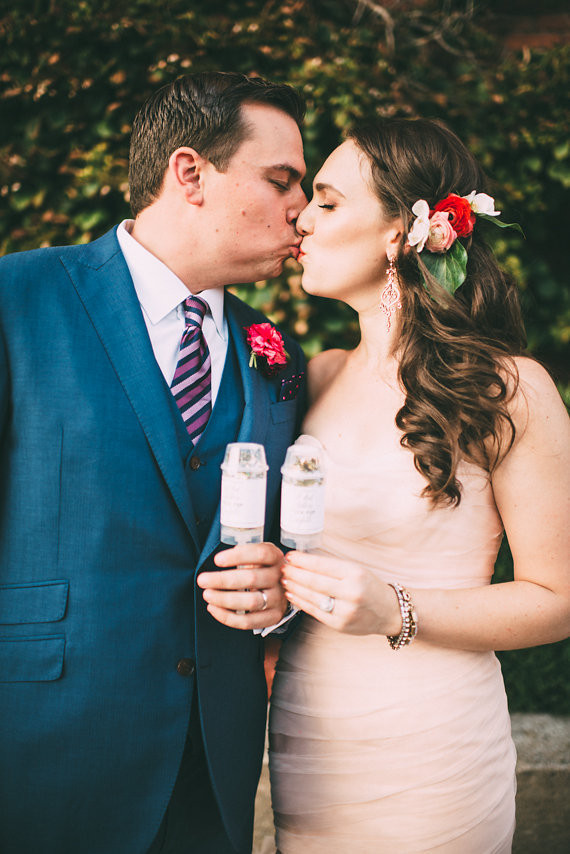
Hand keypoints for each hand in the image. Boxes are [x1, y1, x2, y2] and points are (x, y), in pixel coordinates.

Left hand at [196, 543, 286, 629]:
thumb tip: (220, 560)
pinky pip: (248, 622)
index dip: (238, 556)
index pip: (260, 554)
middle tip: (203, 580)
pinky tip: (213, 608)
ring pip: (251, 602)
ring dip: (224, 599)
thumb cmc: (263, 568)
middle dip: (223, 580)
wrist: (283, 587)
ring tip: (207, 594)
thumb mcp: (258, 554)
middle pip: (252, 579)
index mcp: (276, 557)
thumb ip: (244, 554)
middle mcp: (280, 578)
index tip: (217, 560)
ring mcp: (278, 599)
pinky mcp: (273, 617)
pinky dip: (227, 617)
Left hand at [282, 551, 401, 635]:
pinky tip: (293, 594)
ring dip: (294, 587)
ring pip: (312, 597)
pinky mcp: (339, 625)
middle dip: (295, 573)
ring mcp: (345, 610)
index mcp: (355, 574)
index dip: (302, 561)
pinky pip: (315, 612)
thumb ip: (332, 568)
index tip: (290, 556)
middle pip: (314, 581)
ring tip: (284, 580)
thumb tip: (303, 561)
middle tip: (283, 568)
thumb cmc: (370, 587)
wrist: (388, 612)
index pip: (322, 565)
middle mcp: (351, 592)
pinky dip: (301, 602)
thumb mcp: (356, 570)